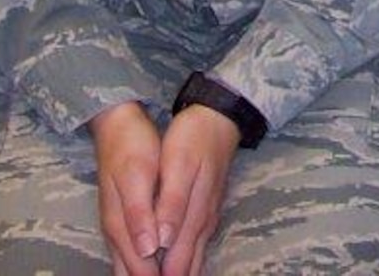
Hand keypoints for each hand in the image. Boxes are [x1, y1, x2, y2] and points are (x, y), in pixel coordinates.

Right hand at [89, 100, 163, 275]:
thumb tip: (148, 250)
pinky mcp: (124, 219)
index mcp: (120, 224)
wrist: (117, 125)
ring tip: (175, 275)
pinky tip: (161, 266)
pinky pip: (131, 254)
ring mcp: (118, 227)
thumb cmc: (131, 147)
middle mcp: (116, 232)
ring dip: (148, 273)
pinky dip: (145, 265)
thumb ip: (139, 214)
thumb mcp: (137, 175)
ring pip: (129, 266)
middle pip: (131, 273)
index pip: (140, 269)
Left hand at [153, 104, 242, 275]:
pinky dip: (186, 262)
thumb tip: (160, 243)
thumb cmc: (192, 138)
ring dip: (179, 273)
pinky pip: (197, 247)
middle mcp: (203, 223)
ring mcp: (208, 218)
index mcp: (193, 215)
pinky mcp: (208, 210)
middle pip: (185, 266)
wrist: (218, 118)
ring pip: (193, 258)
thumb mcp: (178, 165)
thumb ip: (171, 205)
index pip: (175, 264)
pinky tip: (178, 266)